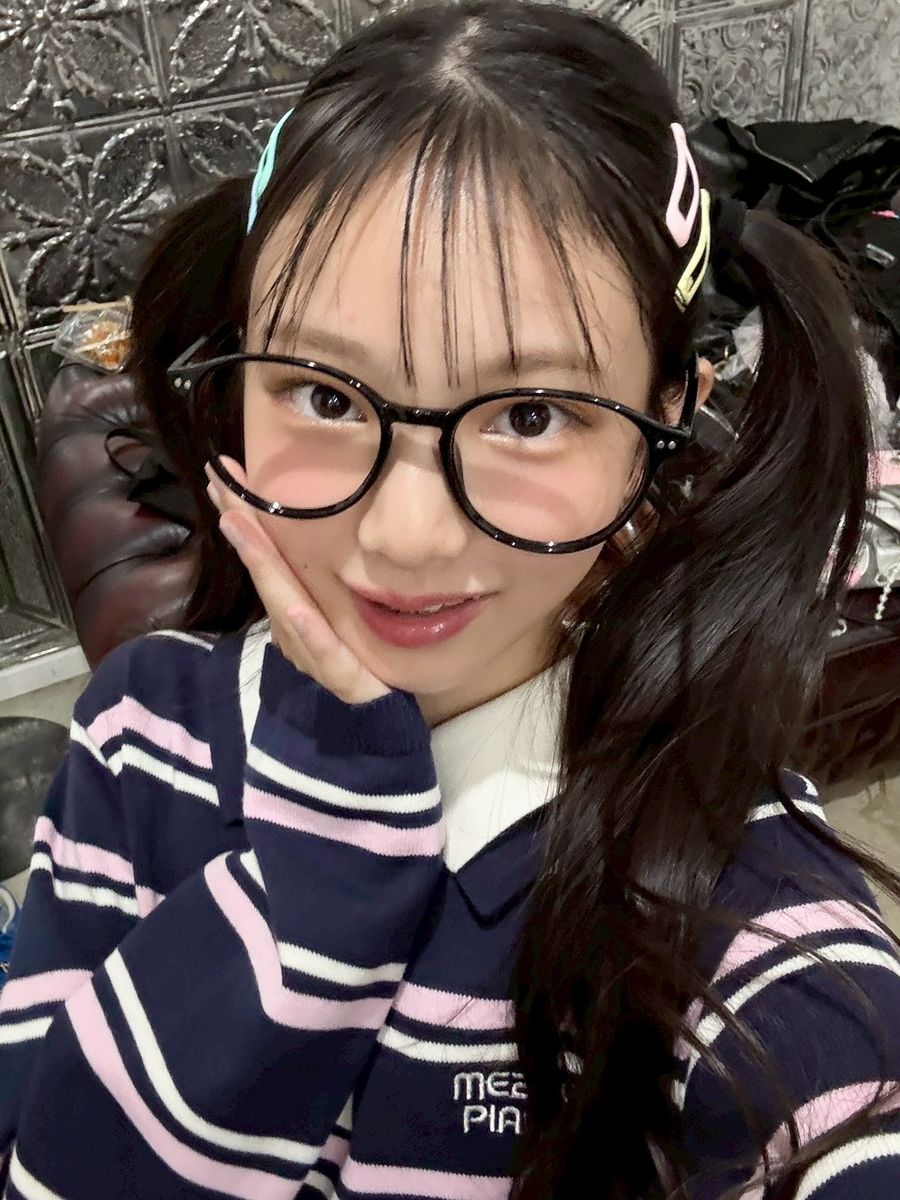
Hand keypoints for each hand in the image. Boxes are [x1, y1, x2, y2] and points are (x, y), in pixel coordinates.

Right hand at [205, 458, 388, 703]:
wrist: (385, 713)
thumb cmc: (363, 658)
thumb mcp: (343, 610)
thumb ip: (323, 580)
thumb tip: (317, 528)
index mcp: (296, 609)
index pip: (268, 556)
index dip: (244, 518)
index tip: (221, 476)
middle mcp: (294, 628)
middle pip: (266, 572)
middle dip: (242, 527)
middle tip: (219, 483)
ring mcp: (311, 652)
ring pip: (283, 602)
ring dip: (261, 564)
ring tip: (240, 524)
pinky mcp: (340, 676)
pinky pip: (321, 648)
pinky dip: (306, 627)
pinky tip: (294, 607)